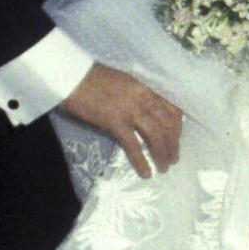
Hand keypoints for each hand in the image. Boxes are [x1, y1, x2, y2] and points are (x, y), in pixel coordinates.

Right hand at [61, 63, 182, 177]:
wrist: (70, 77)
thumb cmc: (93, 78)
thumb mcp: (125, 82)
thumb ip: (139, 95)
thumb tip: (147, 113)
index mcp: (147, 87)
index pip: (172, 108)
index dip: (178, 127)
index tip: (176, 138)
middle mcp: (143, 98)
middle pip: (168, 125)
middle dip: (173, 144)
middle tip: (173, 158)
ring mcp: (130, 110)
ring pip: (156, 136)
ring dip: (162, 154)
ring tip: (163, 168)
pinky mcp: (114, 122)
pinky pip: (133, 146)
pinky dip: (141, 161)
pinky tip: (145, 172)